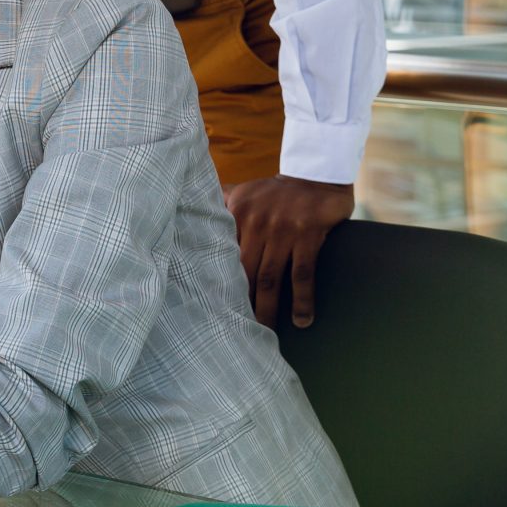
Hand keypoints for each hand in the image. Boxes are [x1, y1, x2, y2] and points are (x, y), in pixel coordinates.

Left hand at [223, 174, 353, 326]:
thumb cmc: (276, 190)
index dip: (217, 280)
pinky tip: (302, 320)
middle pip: (243, 270)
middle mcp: (256, 222)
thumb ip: (222, 202)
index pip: (223, 252)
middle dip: (239, 301)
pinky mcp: (307, 235)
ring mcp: (282, 230)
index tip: (211, 305)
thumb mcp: (245, 191)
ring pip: (269, 277)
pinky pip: (302, 273)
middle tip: (235, 328)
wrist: (316, 174)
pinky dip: (302, 299)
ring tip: (264, 332)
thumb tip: (191, 208)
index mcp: (237, 212)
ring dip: (268, 308)